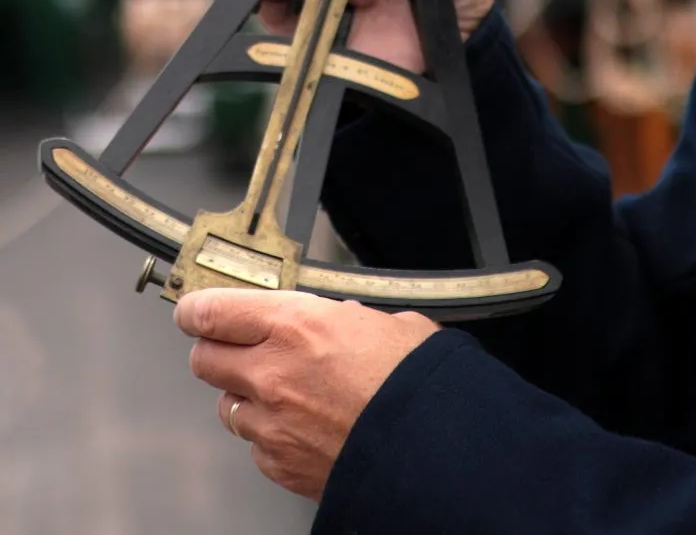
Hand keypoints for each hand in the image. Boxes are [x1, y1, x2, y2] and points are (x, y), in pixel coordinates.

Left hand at [176, 287, 439, 500]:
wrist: (426, 445)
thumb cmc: (413, 381)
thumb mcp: (386, 322)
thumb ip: (348, 318)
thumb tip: (342, 318)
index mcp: (296, 325)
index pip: (214, 312)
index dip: (197, 308)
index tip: (194, 307)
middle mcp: (272, 373)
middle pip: (203, 358)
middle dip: (215, 349)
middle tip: (235, 344)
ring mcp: (269, 423)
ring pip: (226, 403)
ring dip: (244, 393)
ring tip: (282, 389)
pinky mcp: (276, 462)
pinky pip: (254, 442)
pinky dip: (268, 431)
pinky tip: (300, 424)